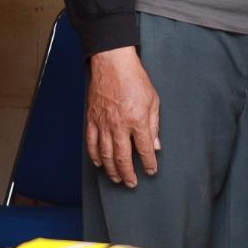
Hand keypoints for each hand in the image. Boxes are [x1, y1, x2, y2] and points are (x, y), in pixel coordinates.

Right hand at [86, 47, 160, 188]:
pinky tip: (99, 163)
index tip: (151, 170)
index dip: (149, 163)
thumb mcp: (153, 100)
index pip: (144, 149)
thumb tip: (156, 145)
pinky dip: (95, 155)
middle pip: (123, 157)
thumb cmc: (135, 79)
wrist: (112, 64)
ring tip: (117, 178)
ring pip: (106, 154)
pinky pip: (92, 142)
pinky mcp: (92, 119)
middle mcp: (119, 125)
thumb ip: (154, 125)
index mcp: (137, 120)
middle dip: (128, 173)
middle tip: (131, 183)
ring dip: (111, 169)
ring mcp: (103, 123)